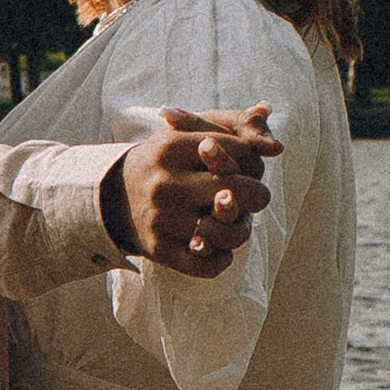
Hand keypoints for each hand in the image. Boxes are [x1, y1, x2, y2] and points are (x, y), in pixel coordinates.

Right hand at [107, 104, 280, 273]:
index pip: (239, 152)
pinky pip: (206, 264)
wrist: (116, 197)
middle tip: (256, 197)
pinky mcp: (158, 249)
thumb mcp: (192, 132)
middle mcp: (164, 182)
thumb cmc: (168, 161)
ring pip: (226, 232)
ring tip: (238, 223)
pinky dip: (221, 259)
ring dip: (242, 230)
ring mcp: (159, 218)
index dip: (256, 161)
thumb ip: (236, 124)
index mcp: (172, 146)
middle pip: (236, 190)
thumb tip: (273, 132)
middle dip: (257, 195)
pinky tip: (221, 249)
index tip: (251, 168)